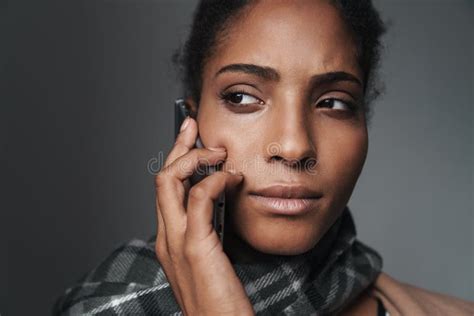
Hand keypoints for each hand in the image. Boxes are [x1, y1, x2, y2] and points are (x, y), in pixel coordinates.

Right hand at [154, 116, 253, 315]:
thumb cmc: (221, 301)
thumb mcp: (212, 260)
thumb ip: (210, 234)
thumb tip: (222, 209)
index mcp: (170, 240)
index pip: (167, 190)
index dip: (176, 160)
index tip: (191, 140)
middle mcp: (167, 237)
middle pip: (163, 178)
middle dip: (179, 147)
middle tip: (195, 127)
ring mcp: (176, 241)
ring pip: (170, 181)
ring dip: (195, 158)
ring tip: (220, 153)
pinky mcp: (194, 247)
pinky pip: (199, 198)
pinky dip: (215, 180)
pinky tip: (233, 178)